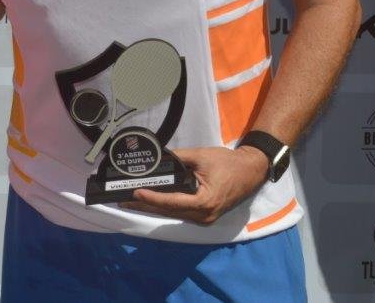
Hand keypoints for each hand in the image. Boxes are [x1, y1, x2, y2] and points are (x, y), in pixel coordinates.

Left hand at [122, 146, 268, 223]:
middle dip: (145, 205)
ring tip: (131, 201)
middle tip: (123, 200)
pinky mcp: (204, 215)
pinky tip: (150, 201)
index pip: (172, 202)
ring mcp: (205, 218)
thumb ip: (178, 157)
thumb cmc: (228, 163)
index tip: (135, 192)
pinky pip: (180, 212)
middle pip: (169, 211)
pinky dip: (165, 207)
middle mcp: (204, 216)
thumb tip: (157, 157)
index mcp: (205, 202)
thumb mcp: (202, 156)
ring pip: (173, 214)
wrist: (251, 170)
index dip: (152, 198)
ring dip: (152, 207)